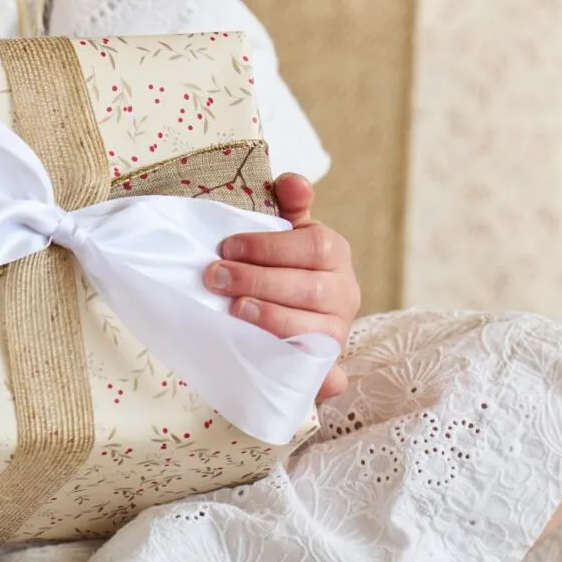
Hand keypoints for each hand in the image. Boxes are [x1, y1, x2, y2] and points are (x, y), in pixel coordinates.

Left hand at [204, 172, 360, 400]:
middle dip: (260, 282)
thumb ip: (290, 204)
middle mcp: (345, 294)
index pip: (314, 247)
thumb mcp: (288, 230)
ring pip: (317, 332)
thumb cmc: (286, 264)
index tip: (228, 247)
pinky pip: (328, 377)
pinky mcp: (328, 368)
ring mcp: (338, 334)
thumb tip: (293, 182)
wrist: (300, 313)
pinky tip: (290, 370)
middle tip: (216, 277)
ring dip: (275, 321)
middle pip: (312, 289)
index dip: (270, 247)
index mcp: (335, 255)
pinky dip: (318, 379)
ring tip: (236, 311)